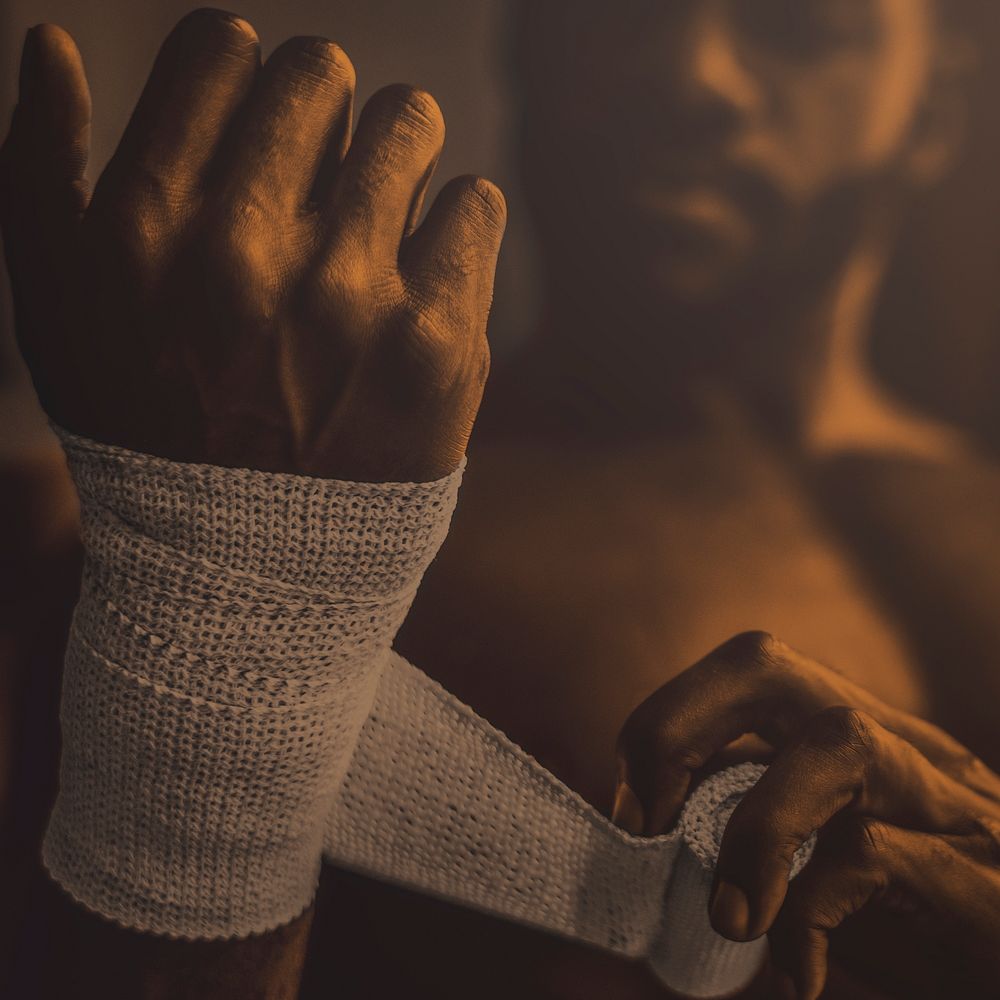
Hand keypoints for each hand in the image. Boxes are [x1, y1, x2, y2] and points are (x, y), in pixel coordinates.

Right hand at [0, 10, 505, 480]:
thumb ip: (40, 169)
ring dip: (395, 156)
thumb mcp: (58, 314)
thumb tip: (48, 40)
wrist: (251, 565)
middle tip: (321, 173)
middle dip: (321, 110)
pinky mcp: (436, 343)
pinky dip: (455, 227)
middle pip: (322, 71)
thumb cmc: (152, 431)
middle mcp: (244, 253)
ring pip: (410, 122)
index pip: (223, 47)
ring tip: (375, 220)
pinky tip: (420, 276)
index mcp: (145, 230)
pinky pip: (477, 202)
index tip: (255, 114)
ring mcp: (349, 297)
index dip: (242, 70)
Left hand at [613, 631, 999, 999]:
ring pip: (838, 740)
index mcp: (858, 738)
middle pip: (765, 665)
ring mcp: (947, 803)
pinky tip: (800, 974)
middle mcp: (901, 747)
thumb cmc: (928, 932)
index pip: (744, 673)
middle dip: (676, 725)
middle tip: (643, 822)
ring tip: (729, 916)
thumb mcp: (826, 870)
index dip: (667, 723)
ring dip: (754, 825)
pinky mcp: (983, 877)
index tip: (632, 811)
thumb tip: (655, 829)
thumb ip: (759, 830)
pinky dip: (809, 913)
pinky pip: (870, 852)